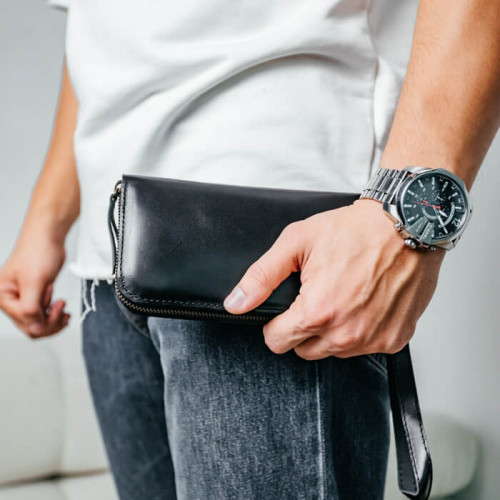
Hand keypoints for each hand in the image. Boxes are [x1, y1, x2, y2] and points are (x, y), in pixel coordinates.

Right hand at [0, 228, 69, 338]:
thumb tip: (35, 329)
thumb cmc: (38, 252)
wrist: (48, 235)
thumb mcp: (34, 282)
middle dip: (50, 322)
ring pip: (38, 321)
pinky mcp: (36, 294)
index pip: (25, 322)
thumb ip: (31, 308)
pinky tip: (63, 308)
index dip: (45, 319)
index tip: (59, 304)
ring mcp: (24, 298)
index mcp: (3, 296)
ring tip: (64, 309)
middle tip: (64, 312)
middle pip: (31, 326)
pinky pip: (43, 313)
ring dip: (54, 319)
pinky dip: (54, 313)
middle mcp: (11, 299)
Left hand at [223, 199, 444, 359]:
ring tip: (342, 295)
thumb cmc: (355, 231)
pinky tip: (364, 302)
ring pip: (334, 351)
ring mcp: (373, 340)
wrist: (406, 224)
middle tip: (316, 296)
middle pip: (304, 350)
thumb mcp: (297, 242)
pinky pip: (365, 347)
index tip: (286, 308)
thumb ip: (261, 277)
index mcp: (317, 312)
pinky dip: (361, 330)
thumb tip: (236, 303)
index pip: (276, 342)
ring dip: (331, 331)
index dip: (275, 323)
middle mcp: (346, 334)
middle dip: (302, 328)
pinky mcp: (395, 339)